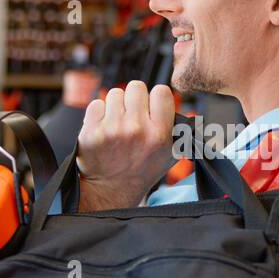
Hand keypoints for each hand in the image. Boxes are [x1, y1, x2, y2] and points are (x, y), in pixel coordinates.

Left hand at [76, 81, 175, 210]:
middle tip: (132, 115)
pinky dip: (99, 114)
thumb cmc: (141, 171)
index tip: (151, 107)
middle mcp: (136, 129)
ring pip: (115, 94)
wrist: (111, 190)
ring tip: (118, 124)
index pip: (161, 91)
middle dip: (134, 99)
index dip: (156, 98)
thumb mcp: (170, 155)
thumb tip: (187, 114)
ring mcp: (112, 129)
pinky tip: (104, 128)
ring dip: (116, 106)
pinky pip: (96, 104)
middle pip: (136, 86)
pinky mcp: (91, 131)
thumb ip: (179, 132)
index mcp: (159, 133)